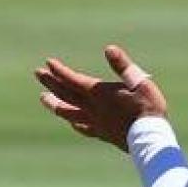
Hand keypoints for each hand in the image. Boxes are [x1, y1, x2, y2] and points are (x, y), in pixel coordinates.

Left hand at [34, 45, 167, 151]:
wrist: (150, 138)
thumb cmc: (148, 107)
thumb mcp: (140, 82)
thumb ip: (123, 66)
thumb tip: (109, 48)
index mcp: (99, 93)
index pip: (73, 80)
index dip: (60, 71)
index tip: (48, 62)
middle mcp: (92, 108)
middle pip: (65, 94)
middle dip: (50, 83)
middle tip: (38, 74)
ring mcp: (95, 122)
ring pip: (68, 112)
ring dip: (54, 104)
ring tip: (43, 98)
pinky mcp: (102, 133)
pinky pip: (82, 127)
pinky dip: (73, 122)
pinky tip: (71, 122)